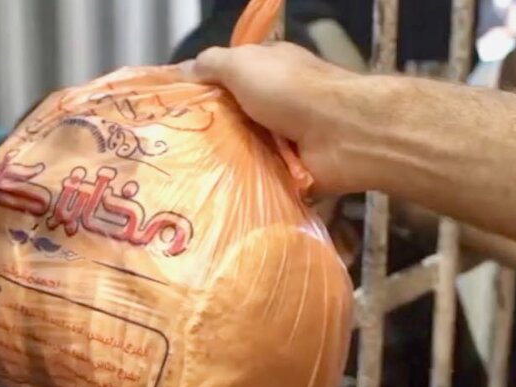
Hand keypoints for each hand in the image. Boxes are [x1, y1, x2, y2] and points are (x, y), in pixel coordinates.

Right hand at [185, 42, 361, 193]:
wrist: (342, 134)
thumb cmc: (293, 92)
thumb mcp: (244, 64)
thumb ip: (212, 64)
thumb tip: (185, 69)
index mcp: (269, 71)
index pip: (229, 80)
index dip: (203, 92)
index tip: (173, 111)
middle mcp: (279, 104)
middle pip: (234, 121)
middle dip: (210, 134)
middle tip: (176, 152)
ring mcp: (287, 140)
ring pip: (246, 154)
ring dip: (228, 164)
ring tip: (193, 178)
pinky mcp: (294, 172)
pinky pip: (264, 181)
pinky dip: (250, 187)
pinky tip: (224, 194)